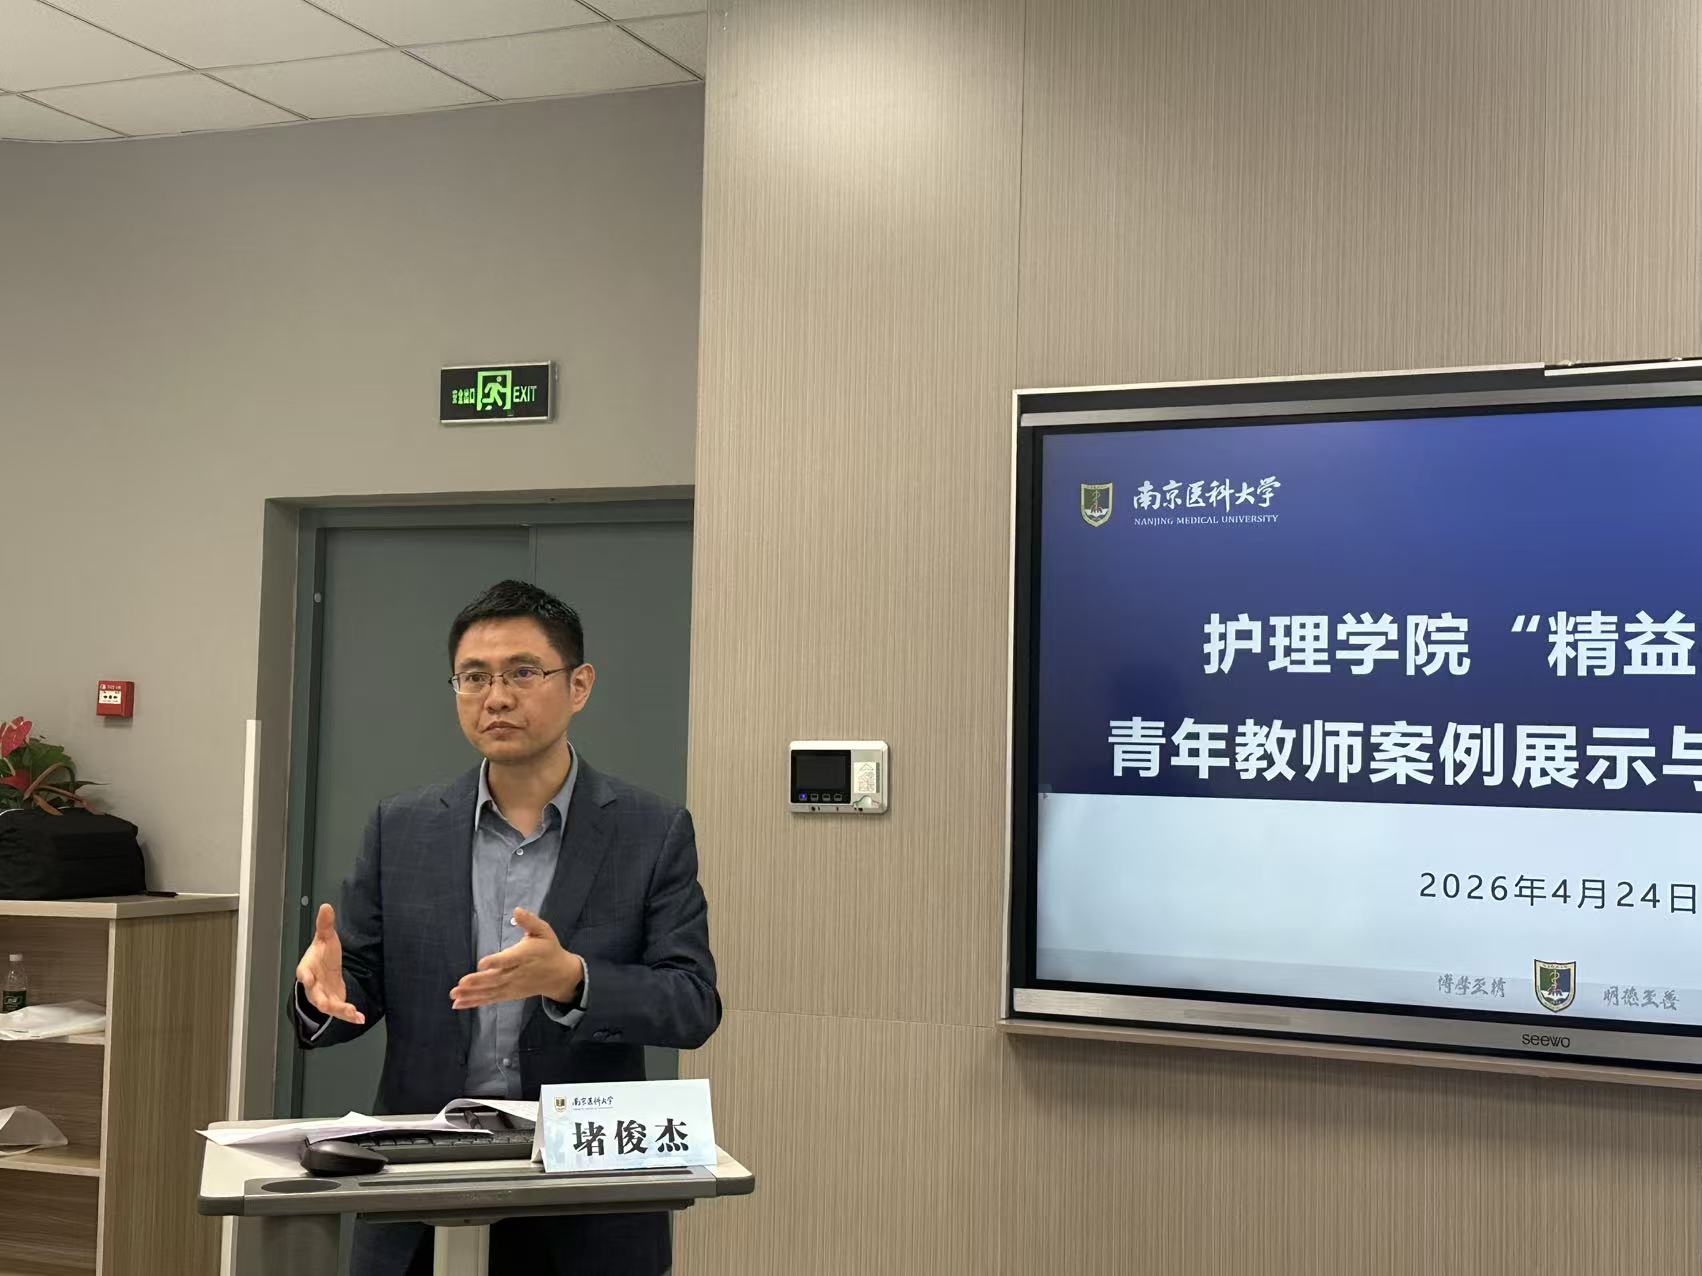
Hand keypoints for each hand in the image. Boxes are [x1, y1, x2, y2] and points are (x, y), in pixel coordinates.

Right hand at [296, 903, 364, 1024]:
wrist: (326, 969)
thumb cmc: (323, 954)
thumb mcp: (326, 938)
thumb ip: (325, 924)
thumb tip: (326, 906)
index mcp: (307, 969)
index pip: (303, 972)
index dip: (305, 976)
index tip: (307, 978)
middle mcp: (313, 985)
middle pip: (314, 994)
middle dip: (320, 999)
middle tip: (326, 1004)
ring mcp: (323, 995)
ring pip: (328, 1006)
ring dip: (339, 1010)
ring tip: (351, 1012)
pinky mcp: (334, 1002)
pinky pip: (340, 1011)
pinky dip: (349, 1015)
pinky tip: (360, 1018)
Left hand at [451, 908, 582, 1010]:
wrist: (560, 975)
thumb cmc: (549, 949)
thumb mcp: (544, 931)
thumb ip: (530, 921)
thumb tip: (516, 910)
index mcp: (526, 956)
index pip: (510, 960)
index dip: (496, 962)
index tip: (482, 963)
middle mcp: (518, 973)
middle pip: (496, 978)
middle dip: (478, 982)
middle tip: (461, 983)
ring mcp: (513, 986)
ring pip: (491, 991)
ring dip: (472, 994)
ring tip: (454, 995)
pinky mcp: (509, 994)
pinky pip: (490, 999)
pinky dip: (475, 1002)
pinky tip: (459, 1003)